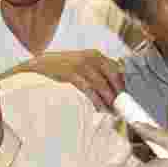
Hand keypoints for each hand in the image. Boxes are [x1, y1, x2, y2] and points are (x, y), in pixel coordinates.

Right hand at [6, 50, 124, 110]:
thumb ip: (97, 72)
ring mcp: (80, 65)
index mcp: (96, 55)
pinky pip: (88, 89)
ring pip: (102, 84)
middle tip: (123, 106)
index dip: (124, 84)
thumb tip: (115, 88)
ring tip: (113, 111)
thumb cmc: (63, 67)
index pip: (117, 68)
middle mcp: (91, 57)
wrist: (39, 65)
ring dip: (109, 99)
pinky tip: (99, 108)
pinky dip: (96, 100)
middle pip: (113, 76)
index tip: (129, 96)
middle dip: (119, 92)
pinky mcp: (71, 73)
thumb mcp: (82, 65)